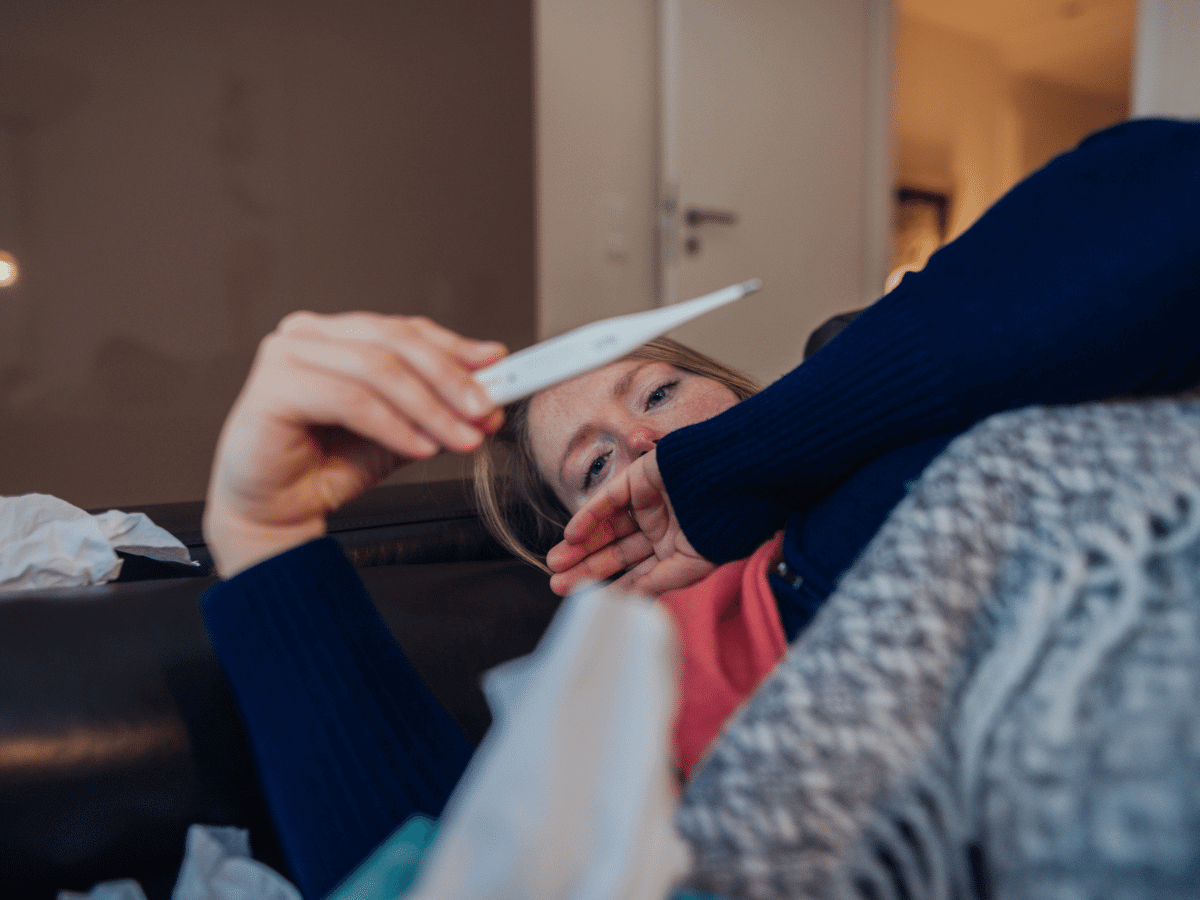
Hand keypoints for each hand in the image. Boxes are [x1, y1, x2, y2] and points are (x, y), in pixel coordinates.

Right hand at [204, 312, 505, 576]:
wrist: (277, 513)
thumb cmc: (325, 467)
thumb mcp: (400, 431)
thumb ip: (436, 409)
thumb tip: (489, 400)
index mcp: (335, 334)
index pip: (405, 330)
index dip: (455, 347)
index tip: (496, 366)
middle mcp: (308, 335)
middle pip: (395, 341)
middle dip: (449, 378)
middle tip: (484, 409)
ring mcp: (286, 356)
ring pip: (378, 369)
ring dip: (429, 407)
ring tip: (460, 437)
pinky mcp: (272, 388)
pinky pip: (351, 401)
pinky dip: (394, 425)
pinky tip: (419, 447)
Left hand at [545, 448, 714, 597]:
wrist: (739, 479)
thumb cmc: (725, 524)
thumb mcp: (692, 565)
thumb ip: (659, 583)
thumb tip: (629, 601)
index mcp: (676, 551)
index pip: (637, 573)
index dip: (611, 587)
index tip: (586, 602)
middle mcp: (661, 528)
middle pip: (616, 552)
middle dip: (587, 569)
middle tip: (558, 585)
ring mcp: (650, 503)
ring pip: (607, 528)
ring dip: (580, 546)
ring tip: (555, 564)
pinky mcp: (640, 479)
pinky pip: (607, 500)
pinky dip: (588, 517)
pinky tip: (571, 536)